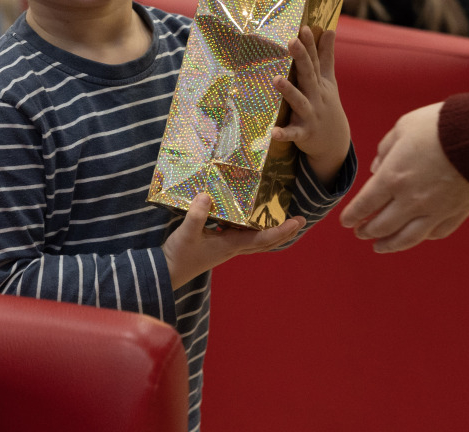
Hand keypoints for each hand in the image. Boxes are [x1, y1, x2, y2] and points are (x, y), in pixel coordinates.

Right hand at [161, 193, 304, 288]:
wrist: (167, 272)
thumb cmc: (178, 255)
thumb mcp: (186, 233)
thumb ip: (196, 215)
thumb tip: (207, 195)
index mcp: (231, 245)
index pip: (262, 240)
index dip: (280, 231)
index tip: (296, 222)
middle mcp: (234, 248)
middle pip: (266, 243)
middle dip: (285, 233)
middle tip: (301, 220)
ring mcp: (228, 248)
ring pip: (258, 242)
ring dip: (273, 232)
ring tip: (285, 220)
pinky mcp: (220, 246)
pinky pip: (246, 239)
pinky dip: (256, 231)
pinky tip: (254, 221)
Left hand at [271, 28, 349, 185]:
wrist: (334, 141)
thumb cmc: (326, 105)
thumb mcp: (329, 81)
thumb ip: (327, 56)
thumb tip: (330, 30)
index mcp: (320, 82)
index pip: (315, 60)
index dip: (309, 44)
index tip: (303, 28)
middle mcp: (316, 96)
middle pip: (309, 75)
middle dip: (301, 58)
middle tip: (292, 41)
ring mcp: (310, 114)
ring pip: (299, 101)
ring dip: (289, 91)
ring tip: (277, 79)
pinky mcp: (304, 133)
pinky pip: (293, 133)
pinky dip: (284, 133)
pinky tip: (273, 132)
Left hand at [339, 103, 468, 252]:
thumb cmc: (440, 125)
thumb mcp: (404, 127)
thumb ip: (385, 149)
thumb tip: (377, 168)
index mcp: (393, 177)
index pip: (365, 205)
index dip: (352, 216)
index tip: (346, 222)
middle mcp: (411, 200)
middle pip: (382, 226)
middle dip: (367, 231)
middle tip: (360, 232)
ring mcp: (435, 211)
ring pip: (407, 238)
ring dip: (390, 245)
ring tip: (379, 247)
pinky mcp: (456, 213)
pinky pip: (436, 233)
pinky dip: (423, 237)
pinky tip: (417, 236)